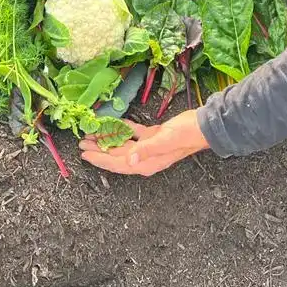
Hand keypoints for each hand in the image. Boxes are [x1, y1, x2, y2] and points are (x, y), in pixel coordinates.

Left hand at [79, 110, 209, 175]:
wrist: (203, 126)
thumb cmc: (186, 135)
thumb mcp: (165, 141)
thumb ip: (146, 150)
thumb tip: (129, 160)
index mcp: (147, 163)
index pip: (118, 164)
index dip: (100, 160)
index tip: (85, 155)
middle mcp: (145, 157)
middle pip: (117, 155)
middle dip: (99, 150)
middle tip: (83, 142)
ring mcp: (149, 146)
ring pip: (124, 144)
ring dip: (109, 138)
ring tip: (94, 133)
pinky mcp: (154, 135)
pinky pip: (134, 133)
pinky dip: (124, 128)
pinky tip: (115, 122)